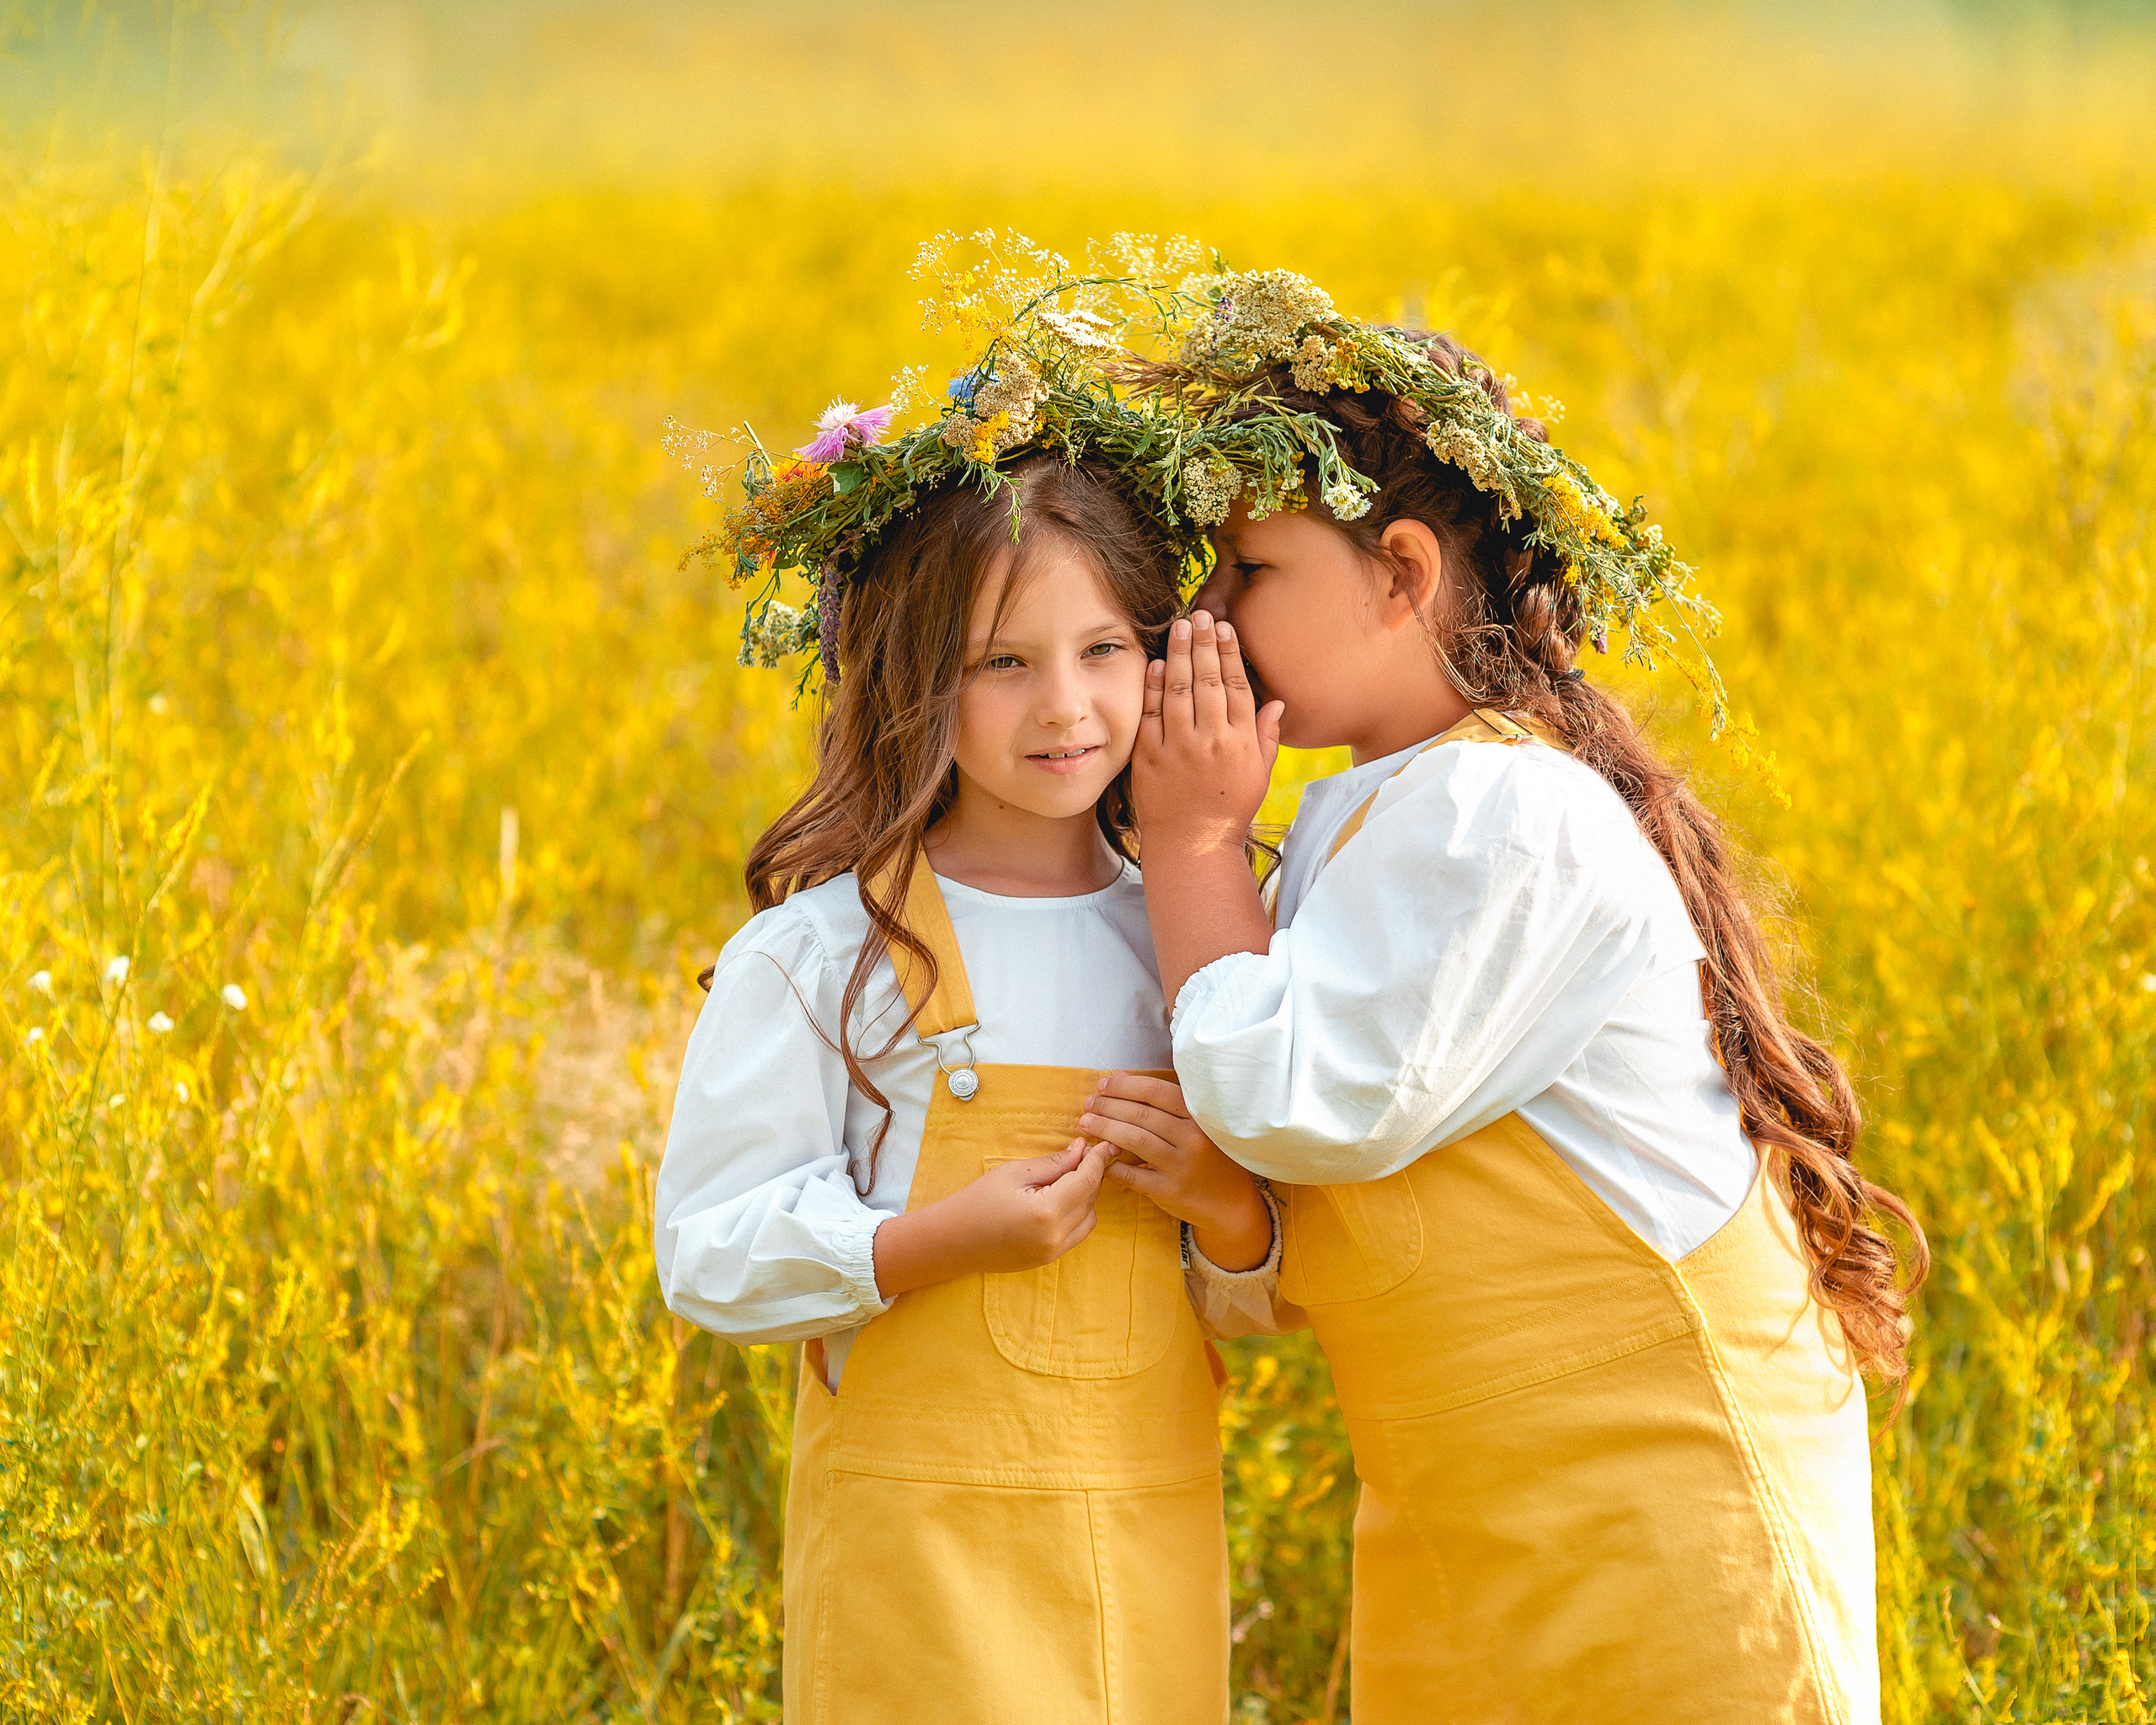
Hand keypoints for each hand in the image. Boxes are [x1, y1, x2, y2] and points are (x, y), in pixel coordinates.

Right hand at [872, 1138, 1115, 1297]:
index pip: (1086, 1181)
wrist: (951, 1240)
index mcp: (1047, 1212)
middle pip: (1091, 1199)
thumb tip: (1081, 1150)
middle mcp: (1056, 1237)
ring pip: (1089, 1219)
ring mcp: (1053, 1252)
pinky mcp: (1048, 1260)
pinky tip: (1060, 1198)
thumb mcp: (1014, 1173)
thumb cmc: (977, 1200)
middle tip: (1082, 1155)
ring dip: (1086, 1197)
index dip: (1097, 1160)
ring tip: (1068, 1178)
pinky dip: (1077, 1215)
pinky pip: (1077, 1234)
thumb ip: (1053, 1163)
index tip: (1103, 1144)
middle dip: (1091, 1175)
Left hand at [1083, 1072, 1271, 1272]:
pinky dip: (1111, 1163)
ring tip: (1086, 1122)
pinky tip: (1099, 1155)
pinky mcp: (1168, 1191)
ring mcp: (1180, 1166)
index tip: (1103, 1084)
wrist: (1230, 1202)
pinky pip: (1131, 1174)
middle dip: (1108, 1105)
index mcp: (1199, 1117)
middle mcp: (1192, 1139)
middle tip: (1089, 1103)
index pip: (1156, 1092)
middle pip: (1141, 1114)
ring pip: (1134, 1140)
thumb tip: (1121, 1079)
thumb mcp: (1197, 1124)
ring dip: (1105, 1128)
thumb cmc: (1209, 1155)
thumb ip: (1164, 1103)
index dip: (1125, 1086)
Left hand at [1132, 611, 1285, 854]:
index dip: (1229, 654)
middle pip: (1207, 680)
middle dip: (1203, 643)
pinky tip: (1156, 664)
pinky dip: (1153, 687)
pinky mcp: (1150, 757)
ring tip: (1178, 627)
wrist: (1193, 844)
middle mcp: (1211, 740)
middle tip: (1200, 615)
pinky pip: (1150, 714)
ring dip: (1179, 655)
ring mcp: (1178, 747)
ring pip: (1178, 690)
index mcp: (1240, 741)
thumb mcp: (1259, 774)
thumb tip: (1275, 702)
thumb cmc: (1229, 809)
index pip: (1236, 686)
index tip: (1224, 629)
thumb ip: (1266, 736)